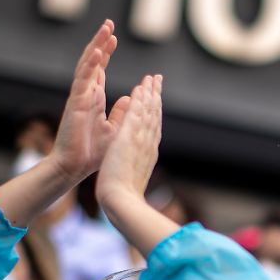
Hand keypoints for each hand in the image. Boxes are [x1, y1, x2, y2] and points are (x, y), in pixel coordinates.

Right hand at [49, 19, 121, 181]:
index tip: (114, 37)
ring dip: (96, 46)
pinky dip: (90, 65)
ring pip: (86, 66)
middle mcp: (86, 94)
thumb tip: (130, 98)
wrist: (74, 168)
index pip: (99, 69)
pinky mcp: (76, 104)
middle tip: (108, 23)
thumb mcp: (114, 129)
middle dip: (100, 42)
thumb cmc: (92, 153)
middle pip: (92, 62)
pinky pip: (83, 80)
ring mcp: (80, 97)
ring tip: (105, 29)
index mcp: (94, 99)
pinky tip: (97, 52)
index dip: (105, 52)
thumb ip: (120, 113)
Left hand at [95, 74, 162, 207]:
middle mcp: (148, 144)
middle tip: (157, 80)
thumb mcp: (133, 177)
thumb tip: (138, 166)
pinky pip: (136, 114)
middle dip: (156, 97)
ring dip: (150, 94)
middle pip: (154, 116)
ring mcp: (141, 141)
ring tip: (150, 78)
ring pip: (148, 112)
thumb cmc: (124, 195)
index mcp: (147, 153)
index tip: (155, 98)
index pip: (152, 127)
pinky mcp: (130, 139)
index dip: (154, 111)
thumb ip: (136, 167)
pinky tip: (139, 88)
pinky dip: (139, 100)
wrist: (122, 202)